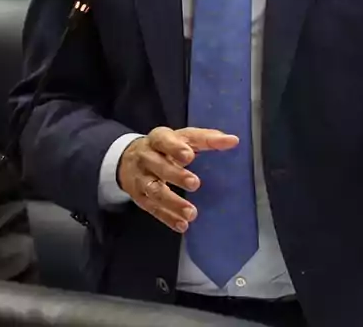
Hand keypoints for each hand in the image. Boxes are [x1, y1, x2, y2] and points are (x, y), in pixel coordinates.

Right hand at [118, 126, 238, 232]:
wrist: (128, 158)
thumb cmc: (165, 147)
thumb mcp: (183, 138)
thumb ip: (207, 139)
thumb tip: (233, 140)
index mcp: (158, 139)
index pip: (163, 141)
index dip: (174, 148)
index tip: (189, 156)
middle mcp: (146, 157)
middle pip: (158, 166)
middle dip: (175, 175)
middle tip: (194, 183)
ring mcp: (140, 178)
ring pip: (154, 190)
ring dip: (172, 203)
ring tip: (191, 212)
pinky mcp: (139, 197)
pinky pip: (153, 208)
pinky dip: (167, 217)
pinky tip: (182, 225)